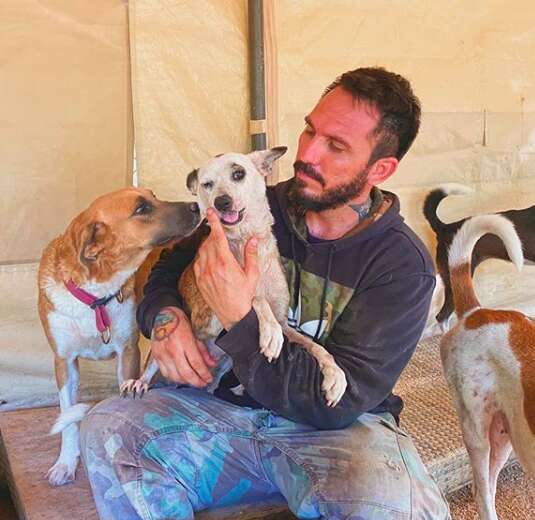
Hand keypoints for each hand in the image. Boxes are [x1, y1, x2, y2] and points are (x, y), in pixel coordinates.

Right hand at [151, 307, 216, 386]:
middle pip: (186, 373)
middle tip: (203, 383)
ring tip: (194, 380)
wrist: (162, 315)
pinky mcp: (156, 357)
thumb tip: (212, 363)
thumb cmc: (179, 322)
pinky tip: (181, 377)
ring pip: (175, 376)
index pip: (196, 363)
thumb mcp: (194, 333)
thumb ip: (203, 350)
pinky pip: (165, 374)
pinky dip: (174, 378)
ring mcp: (163, 354)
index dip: (204, 374)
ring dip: (186, 381)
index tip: (209, 378)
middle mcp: (172, 349)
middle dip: (197, 382)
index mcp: (184, 341)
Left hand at [194, 208, 259, 329]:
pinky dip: (202, 255)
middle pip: (209, 242)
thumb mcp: (252, 274)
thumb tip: (253, 240)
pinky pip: (197, 262)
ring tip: (215, 244)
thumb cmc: (244, 296)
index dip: (214, 222)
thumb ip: (251, 254)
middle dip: (213, 234)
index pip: (217, 237)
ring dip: (207, 244)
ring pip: (201, 251)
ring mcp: (203, 274)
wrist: (233, 314)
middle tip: (219, 231)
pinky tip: (209, 257)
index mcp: (225, 263)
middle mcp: (212, 267)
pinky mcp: (199, 280)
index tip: (211, 213)